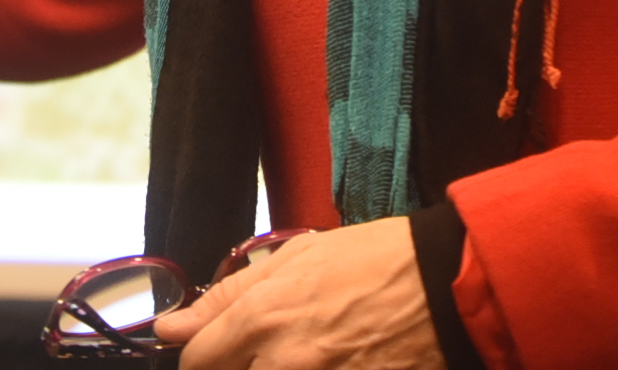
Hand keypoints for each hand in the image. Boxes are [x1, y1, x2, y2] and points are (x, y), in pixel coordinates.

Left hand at [153, 220, 441, 369]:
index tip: (208, 349)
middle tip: (259, 350)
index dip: (198, 355)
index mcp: (264, 318)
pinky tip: (330, 361)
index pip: (197, 359)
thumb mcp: (296, 258)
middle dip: (235, 367)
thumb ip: (228, 296)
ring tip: (294, 354)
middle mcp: (285, 361)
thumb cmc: (372, 260)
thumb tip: (172, 325)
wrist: (445, 283)